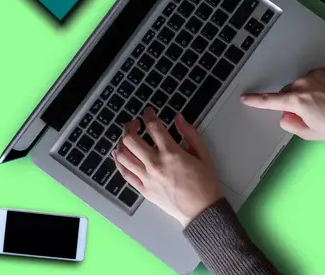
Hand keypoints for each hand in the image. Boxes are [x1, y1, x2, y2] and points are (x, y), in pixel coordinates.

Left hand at [113, 109, 222, 226]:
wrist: (202, 212)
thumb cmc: (205, 185)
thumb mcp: (203, 155)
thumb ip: (190, 135)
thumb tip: (179, 118)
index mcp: (171, 153)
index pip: (153, 126)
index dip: (148, 115)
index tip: (148, 112)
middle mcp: (155, 164)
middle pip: (130, 138)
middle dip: (130, 126)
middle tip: (135, 124)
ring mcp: (146, 177)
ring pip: (123, 154)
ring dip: (122, 142)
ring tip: (128, 138)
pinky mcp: (143, 189)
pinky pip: (124, 173)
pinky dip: (119, 161)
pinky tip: (119, 154)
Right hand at [240, 67, 324, 141]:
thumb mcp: (311, 134)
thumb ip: (290, 124)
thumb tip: (284, 116)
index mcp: (297, 101)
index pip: (270, 100)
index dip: (255, 100)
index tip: (245, 98)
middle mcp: (302, 84)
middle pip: (286, 92)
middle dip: (292, 102)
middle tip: (310, 114)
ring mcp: (314, 75)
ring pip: (298, 85)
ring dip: (305, 93)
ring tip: (323, 105)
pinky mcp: (324, 71)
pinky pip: (311, 78)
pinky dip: (315, 85)